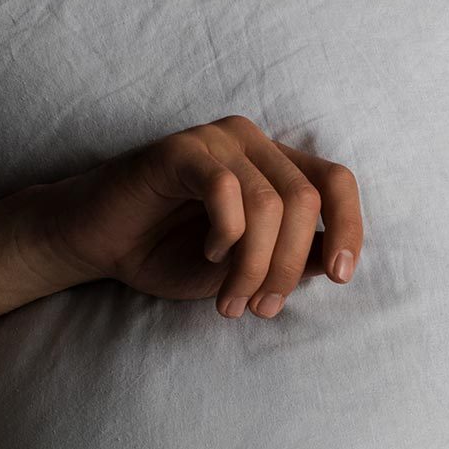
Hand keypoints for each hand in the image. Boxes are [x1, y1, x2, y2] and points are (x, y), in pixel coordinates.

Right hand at [34, 115, 364, 318]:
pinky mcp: (182, 149)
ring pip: (270, 203)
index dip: (350, 227)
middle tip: (261, 308)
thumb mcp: (243, 268)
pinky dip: (226, 236)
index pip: (335, 182)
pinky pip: (227, 189)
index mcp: (275, 166)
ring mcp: (218, 140)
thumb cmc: (167, 253)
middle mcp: (253, 144)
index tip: (340, 276)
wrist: (98, 246)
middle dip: (289, 265)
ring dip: (255, 266)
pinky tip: (208, 254)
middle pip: (307, 200)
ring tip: (231, 302)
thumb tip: (334, 262)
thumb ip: (290, 259)